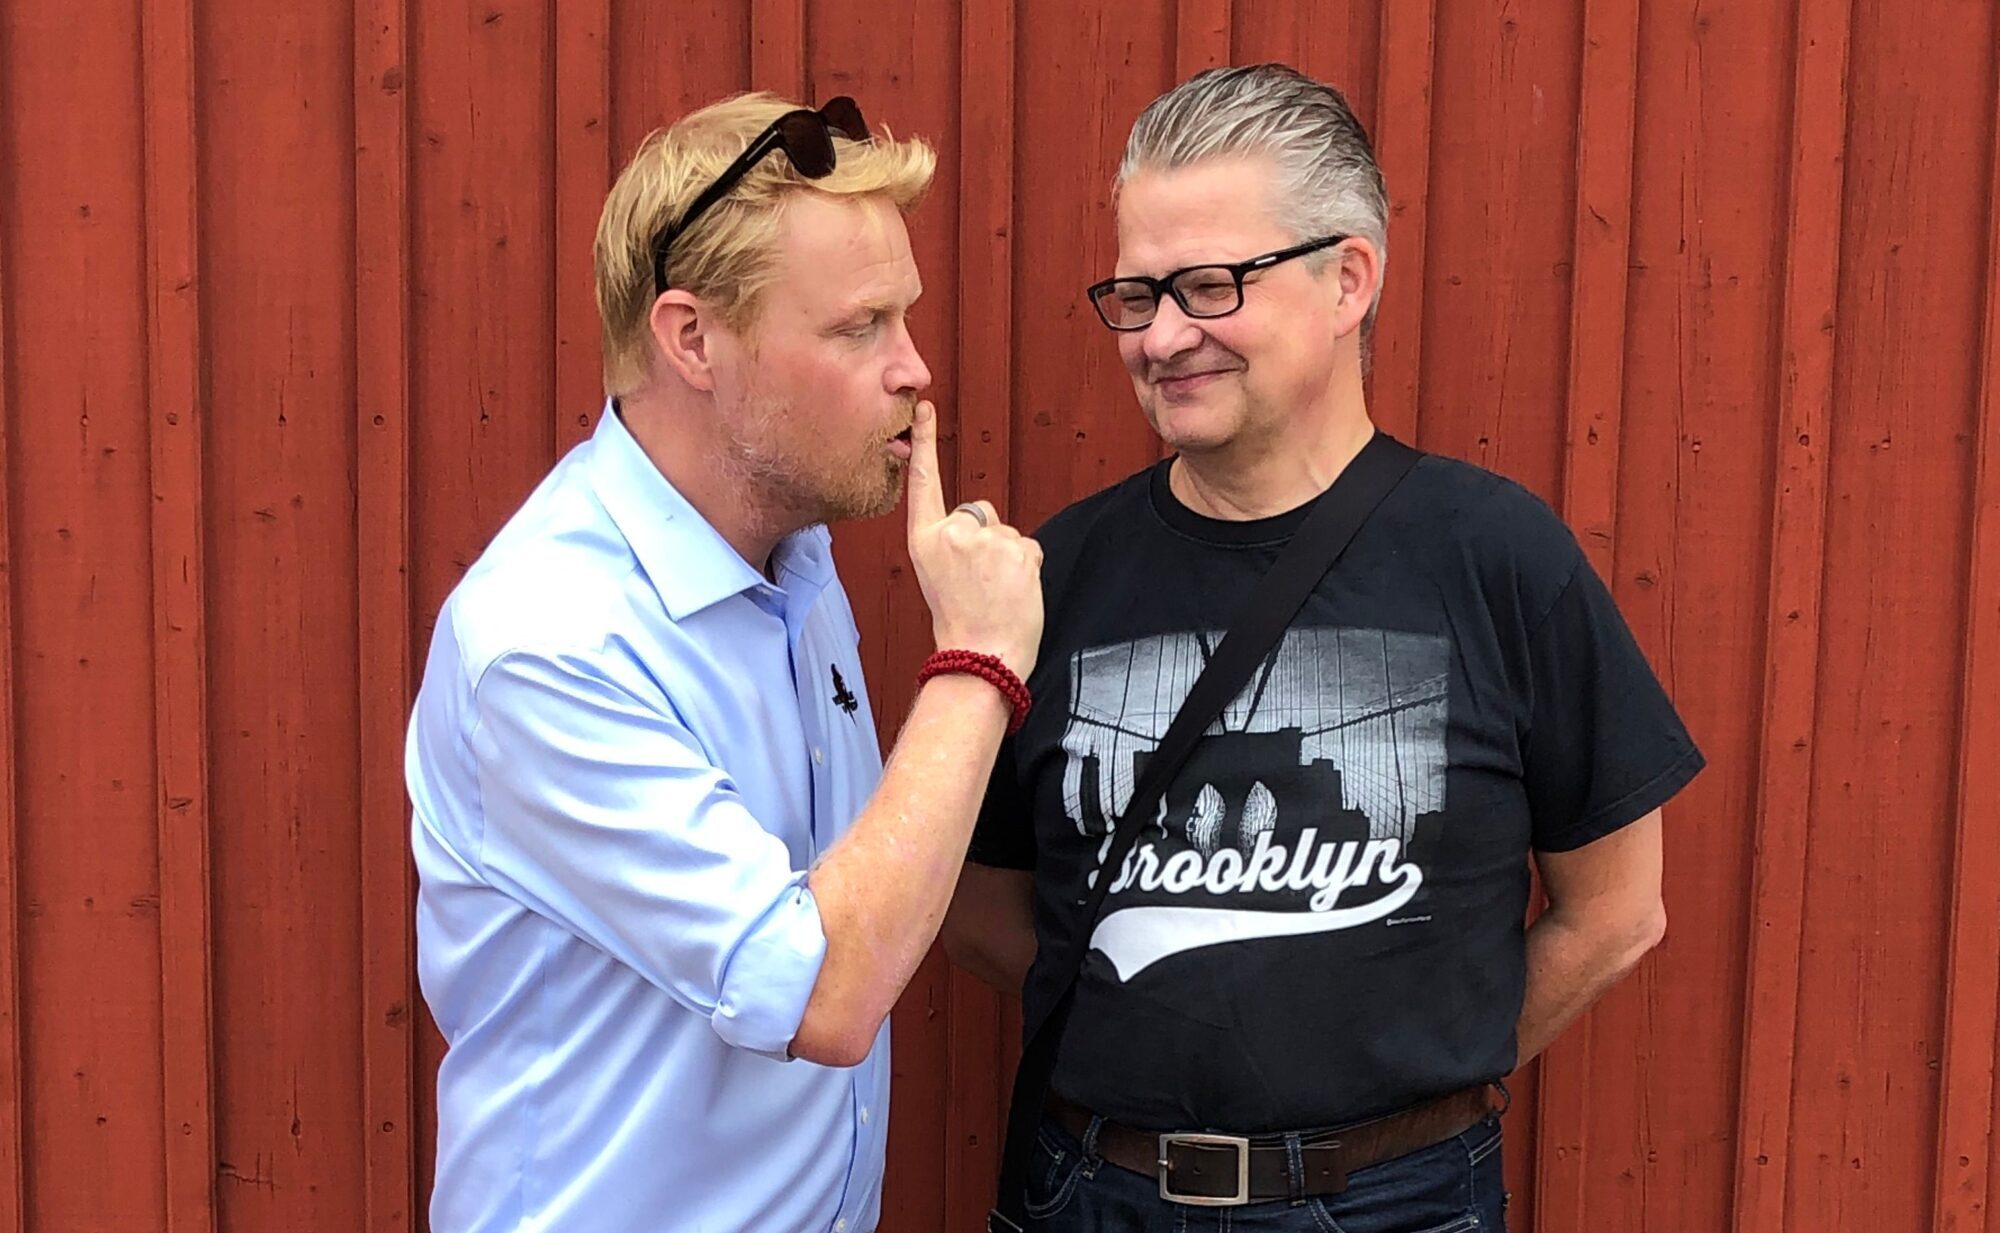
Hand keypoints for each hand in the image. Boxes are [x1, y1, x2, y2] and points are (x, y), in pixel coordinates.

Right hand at [904, 400, 1044, 676]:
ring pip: (1007, 532)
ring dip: (1008, 557)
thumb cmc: (961, 623)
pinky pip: (1029, 547)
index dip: (924, 444)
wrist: (981, 657)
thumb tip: (979, 529)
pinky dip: (1027, 567)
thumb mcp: (938, 575)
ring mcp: (986, 539)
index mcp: (924, 540)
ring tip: (997, 591)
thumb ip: (951, 543)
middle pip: (979, 511)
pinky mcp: (1017, 548)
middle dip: (987, 538)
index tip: (924, 409)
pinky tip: (1015, 591)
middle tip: (981, 580)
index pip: (924, 483)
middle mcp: (952, 533)